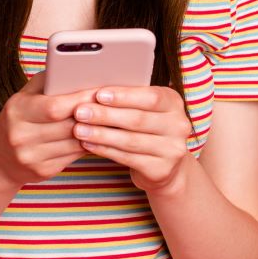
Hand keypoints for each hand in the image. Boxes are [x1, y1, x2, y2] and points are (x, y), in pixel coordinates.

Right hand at [0, 70, 100, 190]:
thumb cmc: (18, 119)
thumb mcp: (24, 96)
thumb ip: (47, 82)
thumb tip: (77, 69)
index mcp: (17, 111)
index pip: (54, 107)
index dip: (80, 99)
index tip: (99, 91)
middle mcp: (21, 135)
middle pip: (68, 126)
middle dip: (92, 115)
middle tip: (112, 105)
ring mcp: (31, 156)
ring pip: (74, 143)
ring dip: (95, 131)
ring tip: (109, 119)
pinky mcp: (42, 171)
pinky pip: (73, 156)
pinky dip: (87, 145)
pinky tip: (96, 135)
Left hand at [70, 85, 194, 194]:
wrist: (166, 165)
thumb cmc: (146, 127)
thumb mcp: (144, 108)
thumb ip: (126, 98)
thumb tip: (91, 88)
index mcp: (173, 102)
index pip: (150, 98)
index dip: (123, 96)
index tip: (98, 94)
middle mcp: (178, 125)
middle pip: (137, 119)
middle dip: (105, 115)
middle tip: (80, 112)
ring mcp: (172, 150)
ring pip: (130, 140)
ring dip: (101, 135)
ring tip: (79, 130)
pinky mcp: (161, 170)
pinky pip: (128, 158)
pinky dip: (105, 151)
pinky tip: (88, 145)